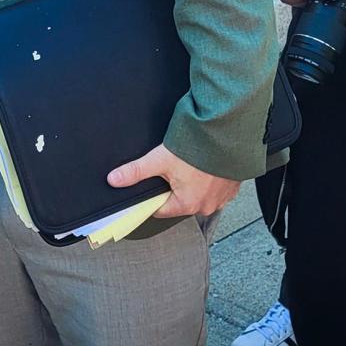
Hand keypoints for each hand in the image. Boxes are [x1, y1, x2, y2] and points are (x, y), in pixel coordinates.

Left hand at [107, 144, 239, 217]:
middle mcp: (205, 206)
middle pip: (179, 202)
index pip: (160, 209)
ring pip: (197, 195)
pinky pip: (214, 188)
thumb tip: (114, 179)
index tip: (151, 184)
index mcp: (187, 204)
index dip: (152, 196)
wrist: (226, 137)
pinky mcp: (230, 188)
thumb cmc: (197, 150)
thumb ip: (136, 171)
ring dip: (193, 183)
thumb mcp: (160, 159)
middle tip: (172, 168)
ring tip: (189, 165)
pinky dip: (208, 179)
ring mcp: (220, 199)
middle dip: (173, 187)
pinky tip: (204, 166)